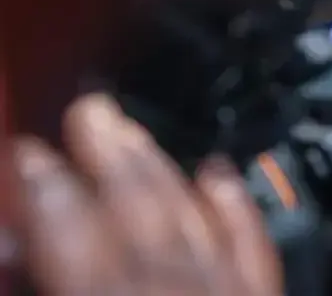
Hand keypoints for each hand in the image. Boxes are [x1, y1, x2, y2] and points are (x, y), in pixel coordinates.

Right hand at [10, 94, 281, 293]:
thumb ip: (50, 285)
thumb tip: (16, 247)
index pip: (73, 238)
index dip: (48, 190)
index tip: (30, 150)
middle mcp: (177, 289)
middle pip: (141, 210)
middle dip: (112, 155)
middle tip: (91, 109)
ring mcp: (229, 290)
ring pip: (193, 214)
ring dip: (159, 167)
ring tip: (132, 131)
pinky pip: (253, 242)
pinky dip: (234, 202)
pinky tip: (219, 169)